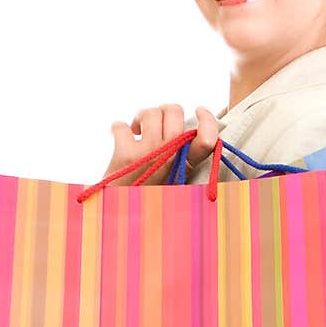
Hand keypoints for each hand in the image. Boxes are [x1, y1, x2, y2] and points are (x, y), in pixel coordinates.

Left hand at [100, 104, 218, 185]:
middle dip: (163, 111)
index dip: (207, 120)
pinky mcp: (124, 155)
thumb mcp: (176, 180)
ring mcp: (147, 155)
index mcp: (186, 165)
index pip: (206, 138)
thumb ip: (184, 156)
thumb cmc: (149, 196)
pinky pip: (121, 125)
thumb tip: (186, 124)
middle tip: (154, 124)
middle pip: (174, 111)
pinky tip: (119, 137)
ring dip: (141, 117)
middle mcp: (170, 157)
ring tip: (137, 130)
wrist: (122, 216)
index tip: (200, 110)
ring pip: (149, 113)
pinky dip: (117, 128)